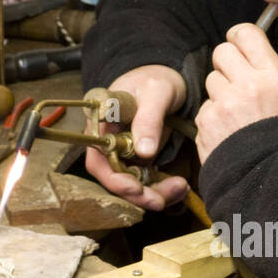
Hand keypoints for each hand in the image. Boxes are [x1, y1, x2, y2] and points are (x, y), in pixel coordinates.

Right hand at [85, 65, 189, 211]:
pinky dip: (162, 189)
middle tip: (162, 199)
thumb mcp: (156, 92)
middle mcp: (109, 143)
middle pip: (115, 178)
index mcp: (102, 124)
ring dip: (154, 194)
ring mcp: (124, 153)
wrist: (168, 78)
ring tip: (180, 189)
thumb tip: (144, 152)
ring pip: (133, 185)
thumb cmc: (156, 78)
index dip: (114, 179)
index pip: (97, 160)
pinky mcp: (141, 159)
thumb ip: (148, 119)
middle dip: (138, 194)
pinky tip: (180, 187)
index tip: (136, 188)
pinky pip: (148, 181)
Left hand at [196, 23, 277, 163]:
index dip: (239, 37)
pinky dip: (213, 117)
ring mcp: (223, 104)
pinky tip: (228, 131)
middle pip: (221, 52)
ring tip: (236, 113)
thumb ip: (272, 74)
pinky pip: (204, 108)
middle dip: (226, 64)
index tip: (239, 45)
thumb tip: (255, 55)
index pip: (246, 33)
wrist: (275, 177)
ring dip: (220, 92)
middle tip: (235, 79)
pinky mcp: (207, 122)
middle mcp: (246, 85)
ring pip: (211, 80)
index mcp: (272, 75)